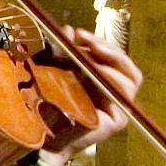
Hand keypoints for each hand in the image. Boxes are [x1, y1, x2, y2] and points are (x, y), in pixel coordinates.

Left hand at [53, 24, 141, 143]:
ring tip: (89, 54)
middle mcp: (113, 95)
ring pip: (130, 78)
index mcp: (101, 83)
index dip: (99, 44)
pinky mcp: (117, 121)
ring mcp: (118, 109)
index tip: (77, 33)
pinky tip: (93, 71)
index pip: (112, 58)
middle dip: (106, 48)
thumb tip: (69, 30)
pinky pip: (123, 95)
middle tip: (84, 39)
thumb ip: (63, 51)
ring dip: (111, 60)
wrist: (35, 136)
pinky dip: (111, 78)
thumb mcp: (54, 71)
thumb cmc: (43, 105)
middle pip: (124, 65)